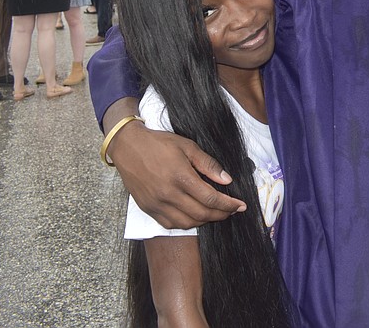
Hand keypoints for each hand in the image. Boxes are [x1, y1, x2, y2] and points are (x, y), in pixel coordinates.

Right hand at [111, 122, 246, 228]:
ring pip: (187, 223)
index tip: (240, 206)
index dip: (229, 205)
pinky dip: (186, 223)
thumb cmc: (159, 144)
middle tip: (231, 210)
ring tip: (215, 213)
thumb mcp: (188, 147)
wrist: (128, 147)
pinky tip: (194, 216)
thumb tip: (227, 180)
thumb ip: (209, 165)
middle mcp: (168, 194)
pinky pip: (170, 224)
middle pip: (201, 214)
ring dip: (205, 221)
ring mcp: (156, 204)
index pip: (211, 199)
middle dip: (221, 214)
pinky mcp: (147, 208)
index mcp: (181, 177)